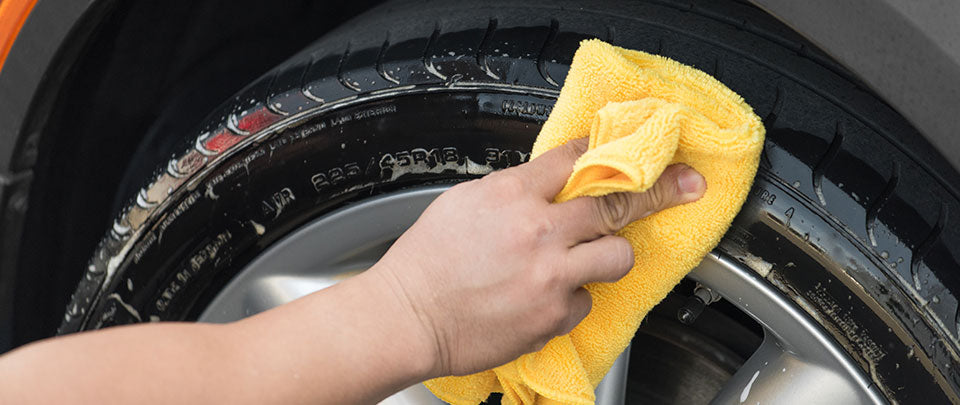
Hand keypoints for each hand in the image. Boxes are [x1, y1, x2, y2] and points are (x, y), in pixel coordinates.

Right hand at [371, 138, 705, 376]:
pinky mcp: (553, 315)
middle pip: (617, 202)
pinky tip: (540, 297)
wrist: (407, 318)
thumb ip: (512, 191)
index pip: (576, 159)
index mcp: (511, 193)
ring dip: (611, 253)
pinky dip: (571, 298)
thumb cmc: (425, 263)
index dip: (606, 151)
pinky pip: (585, 301)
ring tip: (591, 257)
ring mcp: (550, 275)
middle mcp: (538, 230)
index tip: (628, 150)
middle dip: (659, 190)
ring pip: (618, 254)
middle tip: (686, 185)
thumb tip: (546, 186)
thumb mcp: (463, 203)